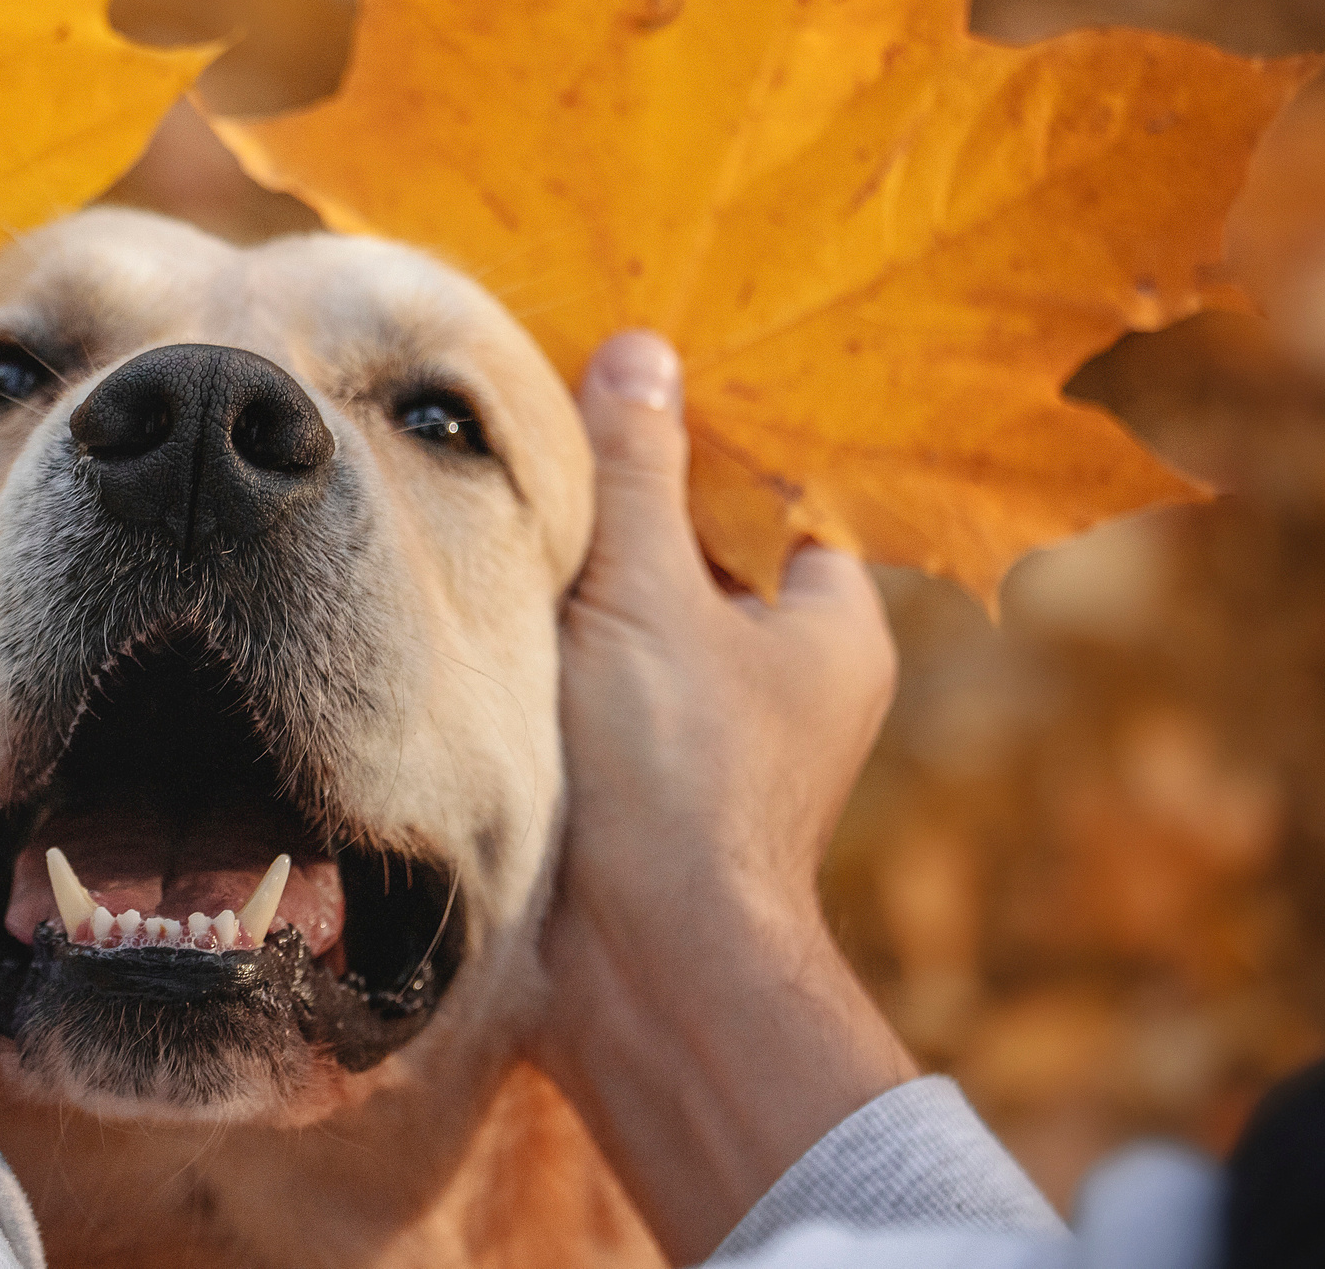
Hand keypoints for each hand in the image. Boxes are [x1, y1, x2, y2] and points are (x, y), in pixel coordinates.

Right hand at [536, 330, 916, 1263]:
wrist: (634, 972)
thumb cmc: (673, 776)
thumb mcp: (649, 595)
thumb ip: (638, 471)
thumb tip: (639, 352)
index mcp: (832, 624)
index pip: (777, 492)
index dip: (703, 435)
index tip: (623, 382)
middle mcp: (787, 675)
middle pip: (702, 547)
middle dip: (629, 499)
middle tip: (546, 424)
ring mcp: (714, 730)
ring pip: (643, 612)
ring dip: (581, 571)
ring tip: (506, 497)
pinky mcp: (643, 774)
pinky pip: (600, 673)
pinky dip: (555, 638)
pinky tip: (492, 590)